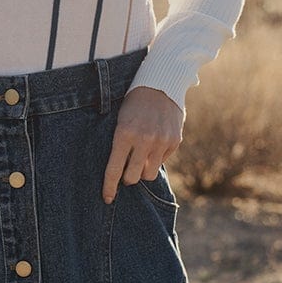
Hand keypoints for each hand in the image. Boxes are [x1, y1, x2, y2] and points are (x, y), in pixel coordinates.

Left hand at [102, 86, 182, 203]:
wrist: (160, 84)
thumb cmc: (134, 104)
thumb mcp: (121, 121)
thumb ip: (121, 146)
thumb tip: (121, 173)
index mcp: (124, 134)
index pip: (114, 170)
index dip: (109, 187)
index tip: (107, 198)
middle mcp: (143, 140)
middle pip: (133, 178)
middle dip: (128, 178)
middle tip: (127, 171)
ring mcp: (161, 142)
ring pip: (149, 173)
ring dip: (143, 170)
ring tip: (142, 157)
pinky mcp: (174, 141)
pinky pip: (162, 161)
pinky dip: (156, 157)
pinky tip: (155, 143)